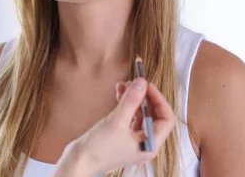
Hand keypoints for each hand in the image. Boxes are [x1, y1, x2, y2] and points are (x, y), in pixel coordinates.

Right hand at [53, 78, 176, 176]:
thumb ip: (131, 101)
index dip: (159, 100)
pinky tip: (119, 92)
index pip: (166, 119)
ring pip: (140, 114)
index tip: (148, 86)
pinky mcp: (122, 136)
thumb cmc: (98, 149)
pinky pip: (128, 117)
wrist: (78, 160)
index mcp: (150, 145)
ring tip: (126, 85)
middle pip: (153, 115)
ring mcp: (133, 140)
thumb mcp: (116, 122)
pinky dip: (125, 104)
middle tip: (137, 84)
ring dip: (134, 99)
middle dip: (145, 98)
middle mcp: (144, 143)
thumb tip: (141, 84)